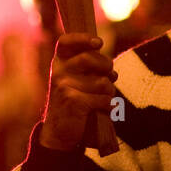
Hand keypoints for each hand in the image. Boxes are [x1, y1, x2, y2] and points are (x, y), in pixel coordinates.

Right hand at [39, 33, 117, 150]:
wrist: (59, 132)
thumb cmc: (73, 102)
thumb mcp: (75, 81)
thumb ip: (89, 69)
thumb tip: (111, 70)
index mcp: (58, 63)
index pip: (65, 42)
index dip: (82, 38)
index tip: (98, 43)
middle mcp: (58, 71)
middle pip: (92, 58)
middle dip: (107, 66)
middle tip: (110, 75)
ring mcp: (64, 86)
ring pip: (103, 82)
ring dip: (109, 91)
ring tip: (101, 98)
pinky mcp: (73, 101)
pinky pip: (104, 99)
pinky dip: (108, 106)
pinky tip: (100, 111)